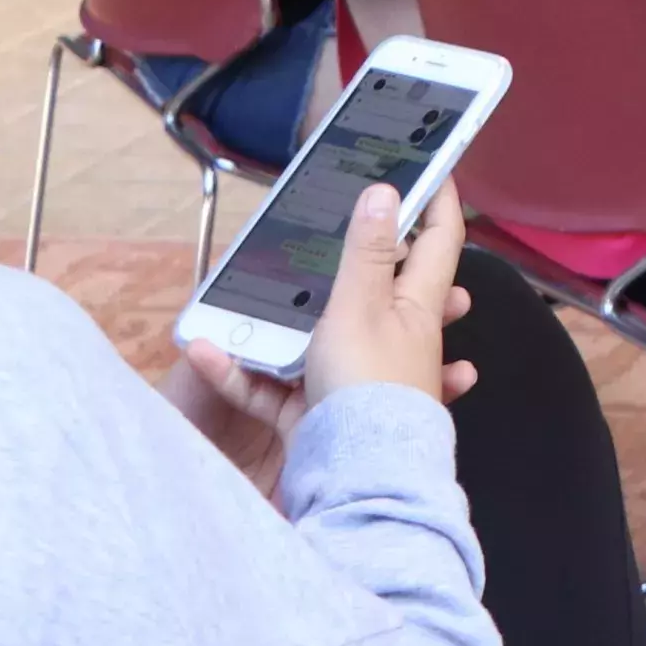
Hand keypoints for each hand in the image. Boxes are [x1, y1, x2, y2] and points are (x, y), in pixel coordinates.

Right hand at [178, 182, 478, 457]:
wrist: (352, 476)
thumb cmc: (367, 383)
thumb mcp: (362, 305)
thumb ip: (368, 252)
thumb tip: (387, 192)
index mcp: (417, 305)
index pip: (440, 241)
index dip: (438, 202)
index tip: (432, 169)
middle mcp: (394, 339)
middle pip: (380, 290)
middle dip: (358, 266)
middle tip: (330, 237)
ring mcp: (354, 377)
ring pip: (315, 339)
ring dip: (277, 323)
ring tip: (245, 299)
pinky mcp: (315, 412)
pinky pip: (274, 386)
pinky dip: (241, 372)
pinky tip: (204, 354)